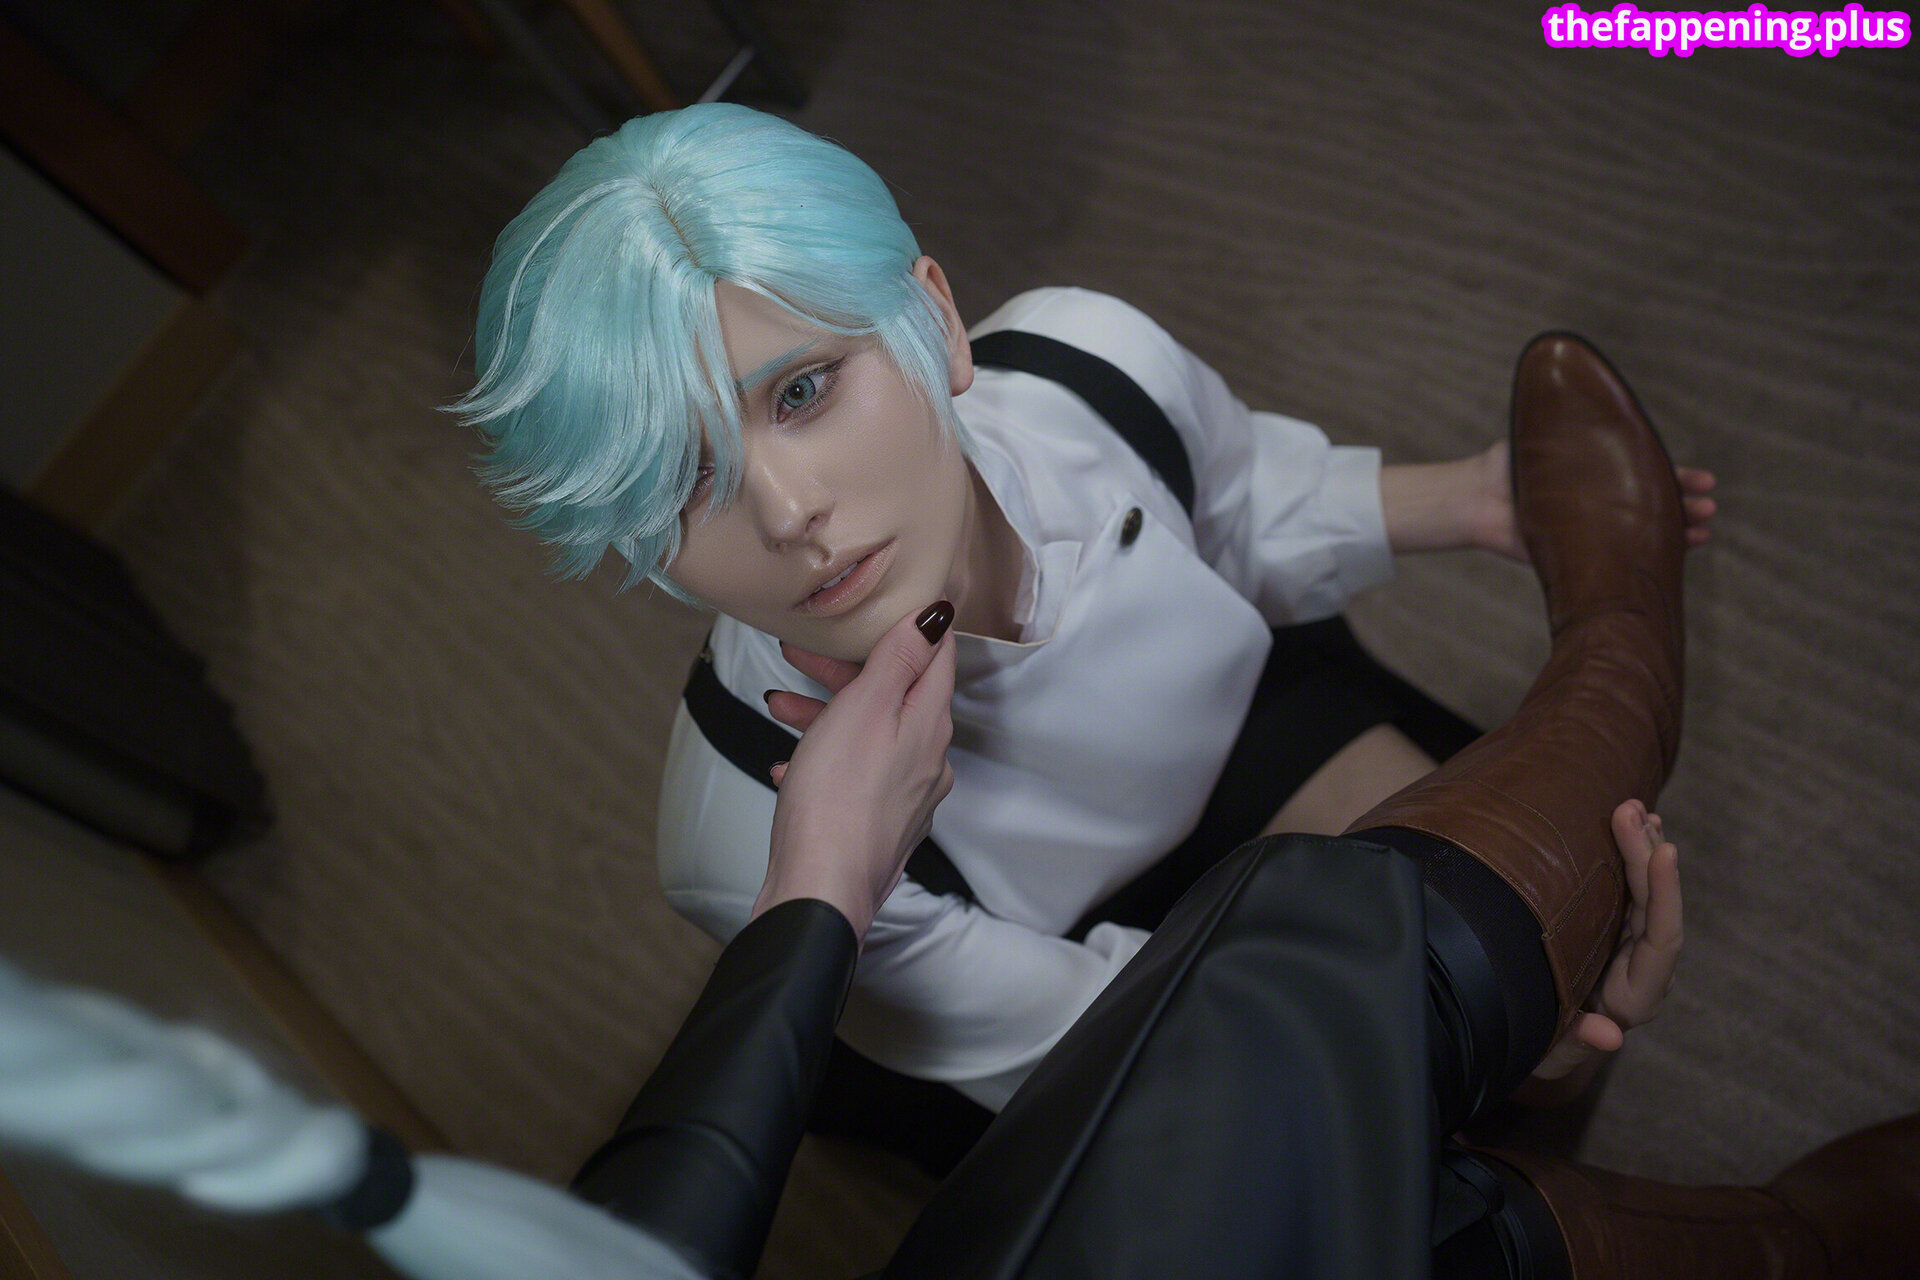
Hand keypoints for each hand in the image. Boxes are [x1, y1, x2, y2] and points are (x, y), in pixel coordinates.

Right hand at [750, 602, 957, 938]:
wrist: (819, 891)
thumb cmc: (836, 799)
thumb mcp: (865, 708)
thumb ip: (900, 659)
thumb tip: (939, 616)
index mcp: (930, 726)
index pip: (936, 657)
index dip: (911, 624)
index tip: (884, 603)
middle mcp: (927, 761)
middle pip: (894, 695)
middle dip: (844, 671)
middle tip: (797, 653)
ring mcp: (904, 796)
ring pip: (868, 735)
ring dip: (823, 715)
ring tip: (776, 707)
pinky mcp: (877, 824)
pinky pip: (852, 776)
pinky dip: (820, 760)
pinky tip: (785, 767)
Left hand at [1471, 439, 1718, 561]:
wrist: (1479, 496)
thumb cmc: (1510, 462)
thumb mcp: (1550, 436)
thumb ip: (1579, 427)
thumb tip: (1603, 395)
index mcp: (1601, 474)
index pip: (1648, 475)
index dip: (1677, 478)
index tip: (1705, 481)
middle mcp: (1603, 503)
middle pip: (1654, 504)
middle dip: (1684, 505)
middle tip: (1708, 507)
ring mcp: (1595, 530)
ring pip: (1645, 532)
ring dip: (1677, 532)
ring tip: (1702, 530)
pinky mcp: (1580, 555)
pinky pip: (1619, 559)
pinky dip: (1648, 558)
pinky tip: (1675, 556)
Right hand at [1525, 800, 1683, 1087]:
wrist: (1542, 1043)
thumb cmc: (1545, 1047)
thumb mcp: (1555, 1051)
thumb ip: (1579, 1043)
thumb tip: (1610, 1037)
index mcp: (1635, 996)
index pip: (1662, 940)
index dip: (1665, 895)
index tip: (1663, 850)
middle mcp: (1642, 967)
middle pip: (1655, 905)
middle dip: (1644, 854)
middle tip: (1629, 809)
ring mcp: (1630, 946)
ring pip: (1646, 891)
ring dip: (1641, 847)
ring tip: (1634, 806)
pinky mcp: (1615, 931)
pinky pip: (1632, 890)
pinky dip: (1633, 856)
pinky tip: (1634, 825)